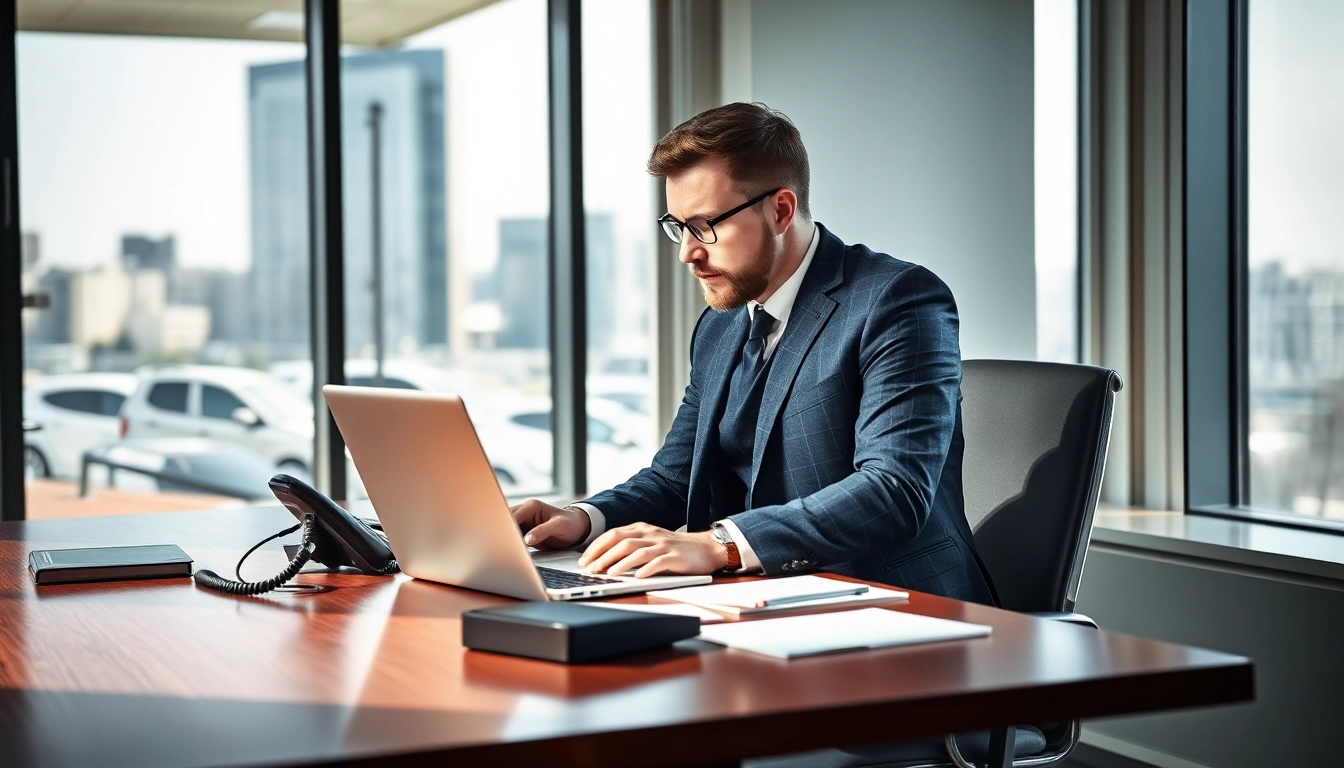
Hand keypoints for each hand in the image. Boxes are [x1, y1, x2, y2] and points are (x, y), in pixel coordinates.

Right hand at [510, 500, 590, 548]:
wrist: (577, 528)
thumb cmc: (570, 524)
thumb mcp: (559, 526)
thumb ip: (542, 531)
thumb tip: (527, 539)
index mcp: (532, 506)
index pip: (512, 516)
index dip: (506, 527)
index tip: (504, 538)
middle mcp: (525, 512)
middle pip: (506, 521)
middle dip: (503, 533)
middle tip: (501, 545)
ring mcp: (524, 523)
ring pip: (507, 529)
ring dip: (505, 538)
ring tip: (504, 549)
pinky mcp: (524, 532)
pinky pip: (513, 536)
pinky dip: (511, 542)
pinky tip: (510, 550)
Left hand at [578, 522, 726, 577]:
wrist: (705, 548)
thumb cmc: (675, 549)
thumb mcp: (650, 542)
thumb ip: (631, 547)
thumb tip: (603, 561)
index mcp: (641, 529)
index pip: (613, 534)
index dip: (596, 547)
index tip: (584, 560)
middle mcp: (650, 534)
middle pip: (621, 542)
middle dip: (603, 556)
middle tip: (591, 569)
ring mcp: (663, 544)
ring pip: (636, 551)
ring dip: (620, 563)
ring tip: (608, 574)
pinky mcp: (675, 556)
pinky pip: (658, 562)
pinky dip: (646, 569)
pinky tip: (637, 577)